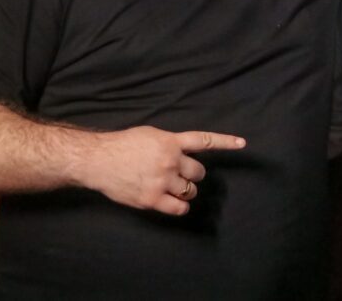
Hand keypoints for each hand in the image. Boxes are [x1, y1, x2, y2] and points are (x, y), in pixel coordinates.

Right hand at [80, 126, 244, 214]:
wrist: (98, 160)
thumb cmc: (123, 145)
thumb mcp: (151, 134)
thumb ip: (170, 142)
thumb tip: (184, 151)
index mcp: (170, 142)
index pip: (204, 141)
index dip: (225, 142)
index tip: (243, 144)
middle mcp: (170, 160)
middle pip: (199, 172)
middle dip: (193, 174)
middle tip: (181, 174)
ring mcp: (162, 181)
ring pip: (190, 191)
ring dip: (185, 190)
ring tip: (172, 187)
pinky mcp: (152, 199)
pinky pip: (179, 207)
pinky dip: (180, 206)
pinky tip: (174, 202)